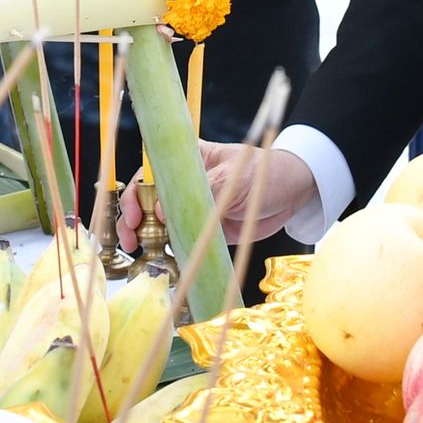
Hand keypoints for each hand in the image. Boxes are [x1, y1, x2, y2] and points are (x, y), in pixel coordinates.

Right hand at [117, 141, 317, 251]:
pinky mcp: (202, 229)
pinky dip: (167, 251)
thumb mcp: (234, 176)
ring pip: (157, 222)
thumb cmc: (263, 173)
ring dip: (144, 237)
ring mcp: (192, 208)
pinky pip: (178, 240)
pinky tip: (160, 261)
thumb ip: (203, 190)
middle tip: (131, 239)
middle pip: (146, 199)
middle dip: (131, 219)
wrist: (291, 194)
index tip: (133, 213)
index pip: (150, 173)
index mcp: (187, 161)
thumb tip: (161, 211)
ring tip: (137, 251)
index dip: (134, 192)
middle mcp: (183, 184)